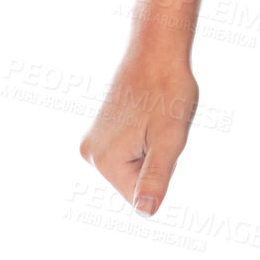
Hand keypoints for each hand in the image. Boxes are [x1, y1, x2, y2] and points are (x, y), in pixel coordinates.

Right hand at [78, 45, 199, 217]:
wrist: (157, 48)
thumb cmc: (167, 88)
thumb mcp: (170, 137)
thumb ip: (156, 176)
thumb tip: (146, 212)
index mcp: (104, 160)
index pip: (139, 196)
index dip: (161, 171)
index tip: (161, 137)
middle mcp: (90, 153)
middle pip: (133, 180)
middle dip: (154, 159)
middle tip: (160, 125)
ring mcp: (93, 139)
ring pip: (132, 164)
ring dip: (149, 147)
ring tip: (154, 116)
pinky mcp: (100, 129)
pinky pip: (128, 149)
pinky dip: (143, 137)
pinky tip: (146, 113)